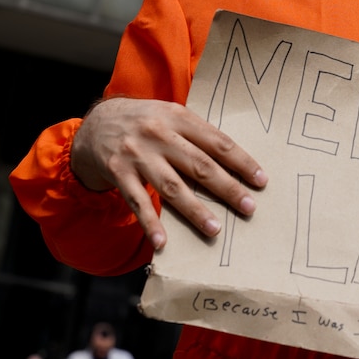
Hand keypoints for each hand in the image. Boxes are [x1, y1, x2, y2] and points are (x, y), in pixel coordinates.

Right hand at [71, 97, 267, 247]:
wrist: (96, 123)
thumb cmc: (146, 121)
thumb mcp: (171, 115)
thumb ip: (197, 134)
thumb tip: (235, 161)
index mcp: (178, 117)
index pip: (217, 142)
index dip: (241, 162)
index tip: (261, 180)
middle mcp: (158, 134)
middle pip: (199, 165)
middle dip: (227, 188)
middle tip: (249, 207)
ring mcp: (137, 154)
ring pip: (171, 186)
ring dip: (195, 210)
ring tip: (215, 229)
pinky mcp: (118, 173)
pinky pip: (137, 202)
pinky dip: (150, 223)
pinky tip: (162, 243)